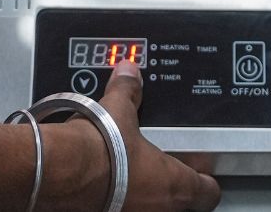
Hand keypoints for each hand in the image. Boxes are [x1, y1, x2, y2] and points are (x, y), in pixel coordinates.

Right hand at [41, 62, 220, 210]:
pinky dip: (118, 201)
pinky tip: (105, 187)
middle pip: (181, 205)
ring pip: (151, 210)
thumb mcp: (119, 110)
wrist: (62, 169)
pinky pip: (121, 210)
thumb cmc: (100, 147)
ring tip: (130, 175)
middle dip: (172, 188)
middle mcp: (158, 210)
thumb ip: (128, 91)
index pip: (208, 192)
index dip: (205, 179)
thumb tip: (128, 72)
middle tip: (161, 170)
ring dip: (145, 196)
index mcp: (175, 184)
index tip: (199, 171)